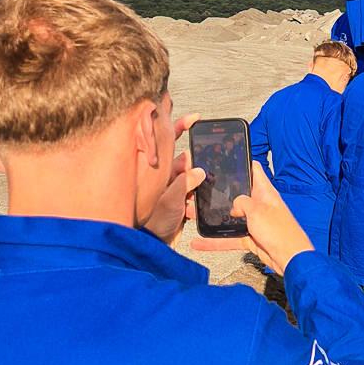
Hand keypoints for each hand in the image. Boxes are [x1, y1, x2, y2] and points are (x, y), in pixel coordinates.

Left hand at [142, 111, 199, 245]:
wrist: (153, 245)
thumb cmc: (153, 224)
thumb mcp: (170, 202)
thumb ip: (184, 184)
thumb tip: (198, 170)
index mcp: (157, 170)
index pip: (167, 141)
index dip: (180, 127)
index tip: (195, 118)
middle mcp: (163, 176)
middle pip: (184, 157)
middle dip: (198, 156)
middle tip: (211, 150)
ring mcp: (172, 188)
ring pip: (192, 175)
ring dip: (200, 181)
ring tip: (202, 189)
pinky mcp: (180, 199)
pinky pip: (194, 191)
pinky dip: (200, 194)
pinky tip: (201, 202)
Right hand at [192, 164, 313, 274]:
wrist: (290, 259)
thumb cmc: (281, 232)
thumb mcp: (258, 210)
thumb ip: (242, 202)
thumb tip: (233, 206)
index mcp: (265, 193)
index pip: (254, 171)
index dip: (242, 162)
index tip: (227, 157)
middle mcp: (259, 205)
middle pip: (236, 195)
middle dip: (220, 193)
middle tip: (201, 189)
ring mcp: (254, 222)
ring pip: (230, 218)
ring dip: (213, 218)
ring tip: (193, 214)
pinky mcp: (250, 237)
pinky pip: (229, 238)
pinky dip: (215, 241)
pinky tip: (199, 242)